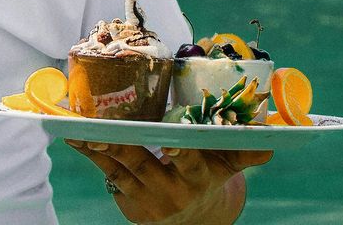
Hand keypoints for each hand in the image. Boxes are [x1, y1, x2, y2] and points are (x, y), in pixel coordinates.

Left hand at [65, 140, 271, 223]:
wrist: (190, 219)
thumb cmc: (207, 176)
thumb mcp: (226, 166)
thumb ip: (243, 151)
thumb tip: (270, 142)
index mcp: (200, 176)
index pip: (194, 163)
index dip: (184, 154)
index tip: (174, 144)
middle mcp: (173, 189)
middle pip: (147, 164)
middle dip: (127, 147)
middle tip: (108, 131)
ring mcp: (148, 196)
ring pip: (122, 167)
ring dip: (100, 146)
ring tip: (80, 128)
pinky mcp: (128, 198)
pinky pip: (107, 172)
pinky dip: (90, 152)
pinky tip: (72, 134)